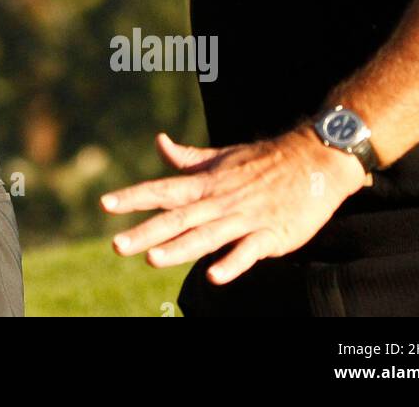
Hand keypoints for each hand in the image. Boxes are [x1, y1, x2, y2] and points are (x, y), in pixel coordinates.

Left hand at [101, 126, 370, 284]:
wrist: (313, 160)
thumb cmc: (262, 161)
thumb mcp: (220, 156)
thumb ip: (188, 157)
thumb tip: (159, 142)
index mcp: (204, 183)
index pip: (162, 190)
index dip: (133, 196)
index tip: (105, 204)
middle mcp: (218, 200)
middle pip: (176, 218)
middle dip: (145, 232)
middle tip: (116, 245)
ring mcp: (244, 218)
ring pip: (206, 235)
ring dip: (180, 248)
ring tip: (153, 260)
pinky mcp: (270, 234)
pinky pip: (248, 251)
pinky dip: (231, 262)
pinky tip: (214, 276)